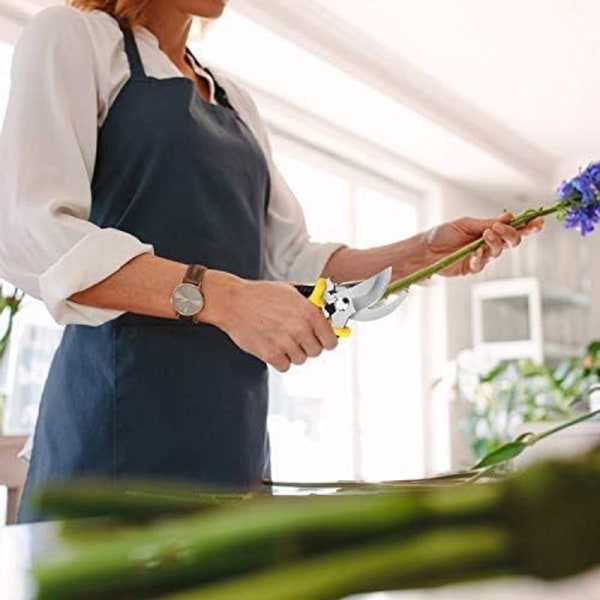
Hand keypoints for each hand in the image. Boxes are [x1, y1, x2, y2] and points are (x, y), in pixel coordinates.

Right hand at [201, 272, 337, 371]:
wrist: (234, 302)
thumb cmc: (259, 295)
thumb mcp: (291, 291)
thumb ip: (310, 303)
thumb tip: (325, 312)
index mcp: (309, 312)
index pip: (331, 340)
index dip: (327, 340)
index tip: (323, 340)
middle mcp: (300, 328)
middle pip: (316, 352)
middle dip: (308, 345)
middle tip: (298, 338)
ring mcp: (286, 343)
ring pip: (300, 359)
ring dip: (293, 352)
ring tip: (281, 339)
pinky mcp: (271, 354)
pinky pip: (285, 366)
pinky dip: (280, 359)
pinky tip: (273, 346)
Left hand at [424, 212, 543, 276]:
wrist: (425, 248)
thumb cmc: (444, 233)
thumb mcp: (466, 223)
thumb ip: (487, 222)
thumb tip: (509, 216)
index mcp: (490, 230)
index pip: (514, 228)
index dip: (528, 226)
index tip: (538, 221)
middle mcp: (489, 244)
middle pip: (512, 242)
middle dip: (511, 234)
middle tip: (498, 228)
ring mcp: (482, 257)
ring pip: (498, 252)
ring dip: (494, 242)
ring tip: (484, 235)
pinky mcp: (472, 268)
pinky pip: (482, 264)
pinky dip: (480, 257)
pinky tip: (475, 252)